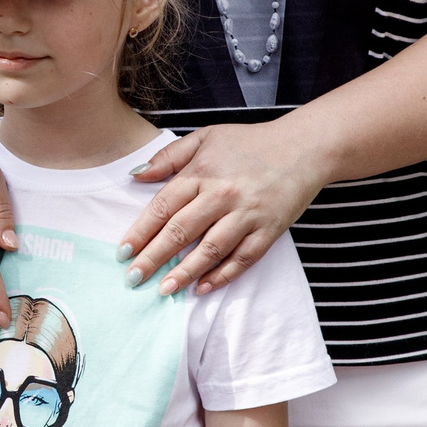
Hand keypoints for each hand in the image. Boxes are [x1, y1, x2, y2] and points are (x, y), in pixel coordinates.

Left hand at [121, 125, 324, 295]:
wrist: (304, 147)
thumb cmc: (250, 142)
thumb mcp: (206, 137)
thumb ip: (169, 156)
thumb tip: (136, 175)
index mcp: (202, 172)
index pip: (162, 207)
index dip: (140, 232)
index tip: (122, 252)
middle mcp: (221, 195)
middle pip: (179, 232)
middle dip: (153, 258)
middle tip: (133, 279)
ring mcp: (246, 215)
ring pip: (209, 250)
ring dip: (183, 273)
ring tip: (162, 290)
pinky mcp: (268, 231)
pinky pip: (241, 259)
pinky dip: (221, 276)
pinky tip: (201, 288)